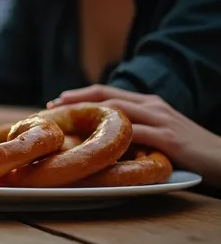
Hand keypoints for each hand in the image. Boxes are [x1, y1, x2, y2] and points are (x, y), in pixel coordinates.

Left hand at [49, 85, 220, 184]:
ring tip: (65, 122)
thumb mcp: (160, 133)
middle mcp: (153, 106)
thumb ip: (136, 130)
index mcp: (150, 103)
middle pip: (107, 97)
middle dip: (76, 101)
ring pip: (117, 111)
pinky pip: (135, 134)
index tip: (56, 102)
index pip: (108, 92)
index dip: (80, 95)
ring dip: (88, 116)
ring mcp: (161, 120)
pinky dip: (113, 137)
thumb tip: (102, 139)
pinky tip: (95, 143)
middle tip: (51, 108)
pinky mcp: (169, 139)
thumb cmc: (192, 150)